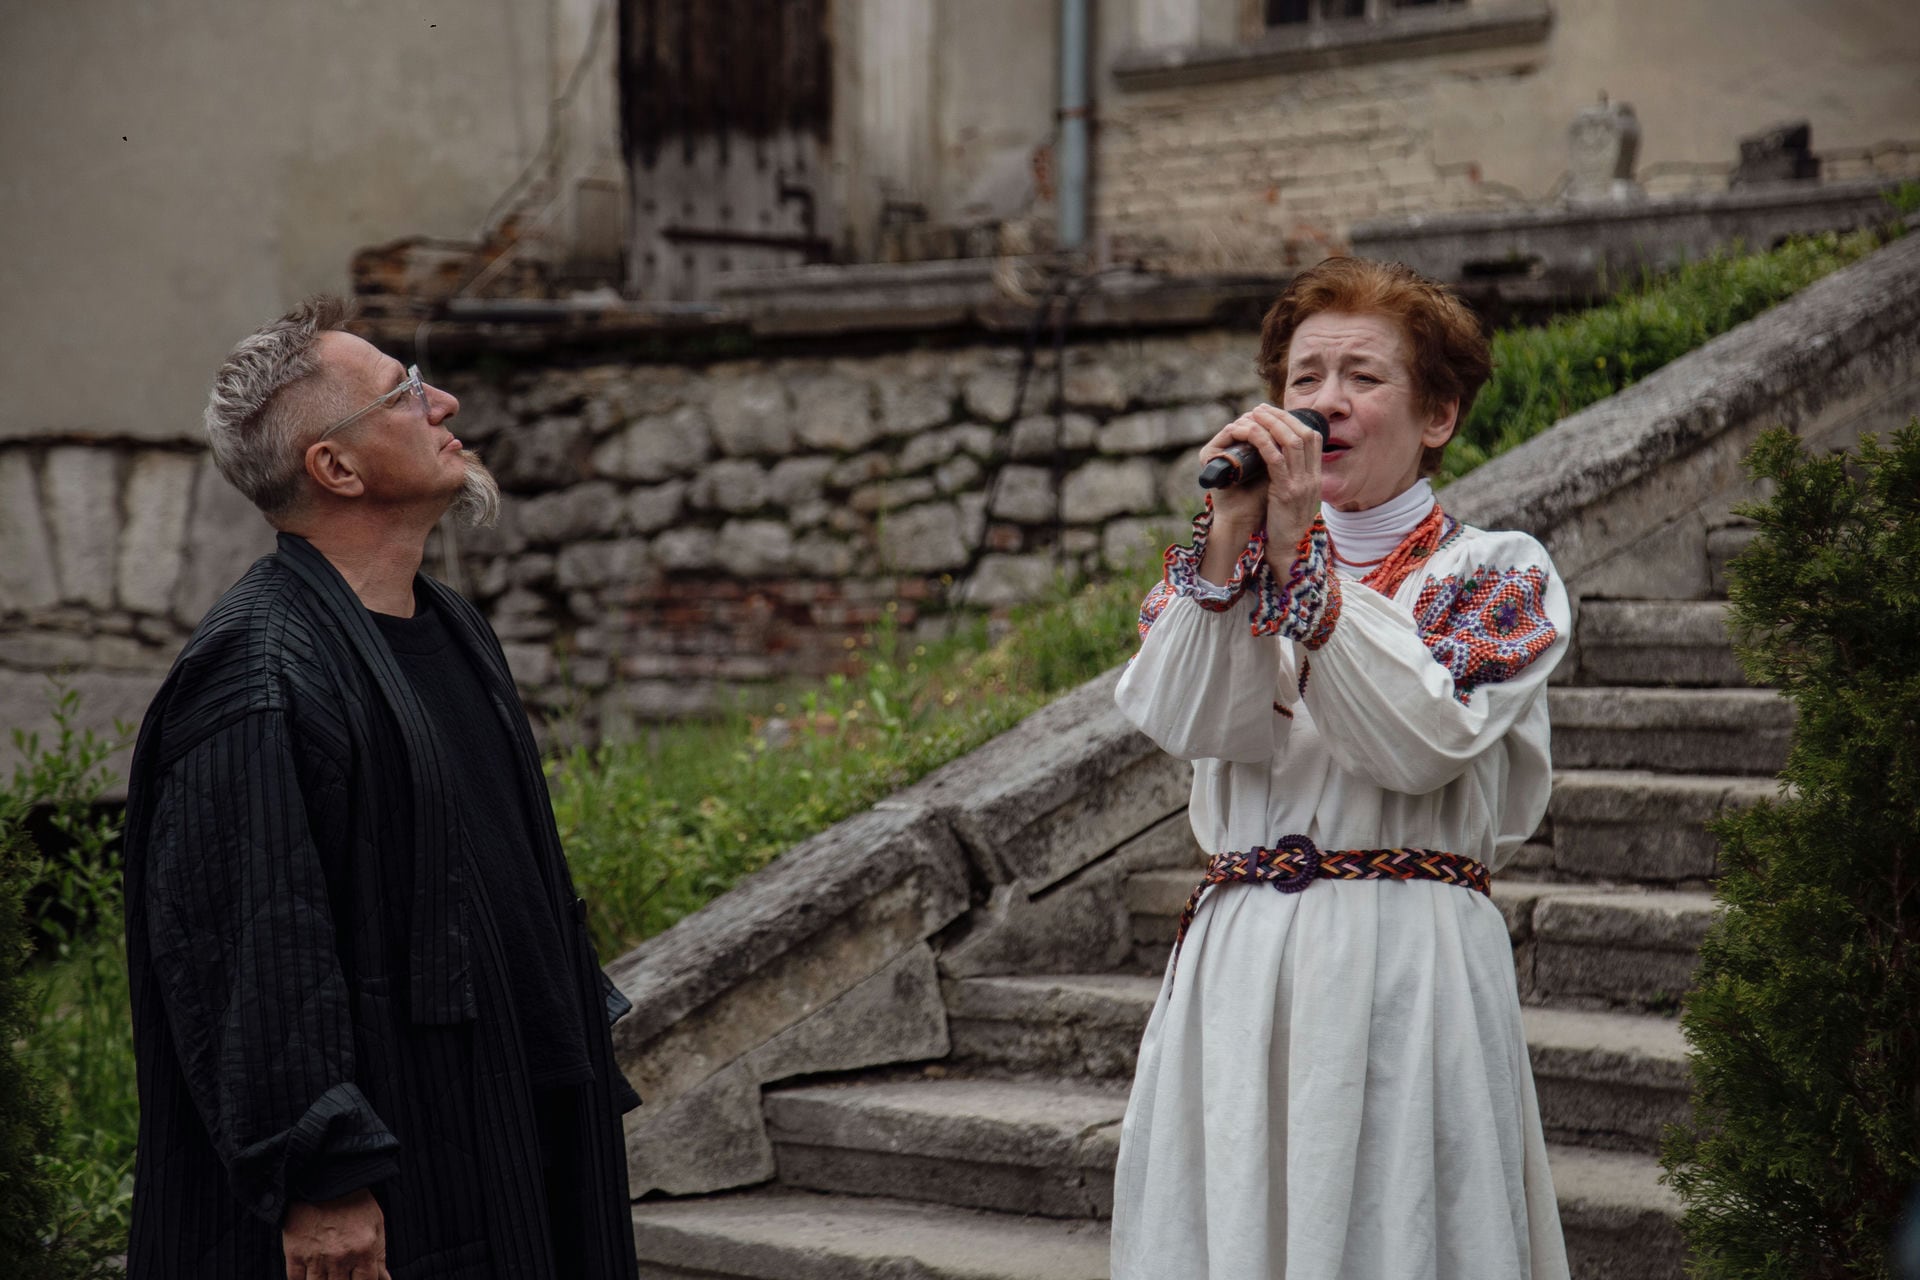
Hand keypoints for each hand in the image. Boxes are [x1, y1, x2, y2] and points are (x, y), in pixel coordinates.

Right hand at [283, 1188, 391, 1279]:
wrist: (324, 1179)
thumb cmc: (354, 1201)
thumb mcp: (376, 1224)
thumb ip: (379, 1257)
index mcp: (363, 1250)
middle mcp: (340, 1258)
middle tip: (342, 1275)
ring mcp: (315, 1258)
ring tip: (329, 1275)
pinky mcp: (295, 1254)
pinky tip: (309, 1277)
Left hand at [1196, 405, 1322, 578]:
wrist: (1287, 551)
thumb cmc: (1284, 524)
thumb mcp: (1294, 496)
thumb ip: (1292, 477)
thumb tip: (1279, 458)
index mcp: (1315, 476)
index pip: (1312, 438)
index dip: (1294, 420)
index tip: (1275, 413)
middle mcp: (1312, 477)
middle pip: (1303, 433)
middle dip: (1281, 416)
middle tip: (1260, 408)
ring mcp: (1301, 484)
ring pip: (1290, 442)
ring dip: (1271, 424)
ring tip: (1253, 414)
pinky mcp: (1286, 492)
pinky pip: (1275, 459)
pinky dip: (1263, 442)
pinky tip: (1251, 434)